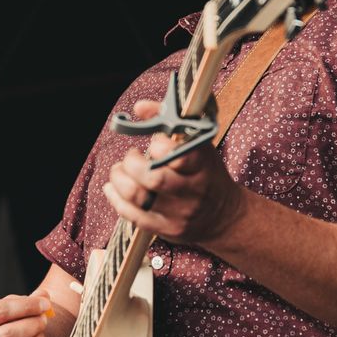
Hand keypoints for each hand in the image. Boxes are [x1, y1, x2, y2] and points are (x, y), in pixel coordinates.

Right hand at [0, 293, 60, 336]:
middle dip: (34, 324)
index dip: (28, 306)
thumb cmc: (12, 324)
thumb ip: (31, 299)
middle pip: (10, 334)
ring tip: (40, 334)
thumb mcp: (16, 308)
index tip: (45, 303)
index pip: (1, 311)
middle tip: (44, 320)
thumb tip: (44, 295)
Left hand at [101, 100, 248, 247]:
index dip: (159, 146)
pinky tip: (112, 188)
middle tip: (131, 156)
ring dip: (119, 179)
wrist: (224, 216)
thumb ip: (171, 122)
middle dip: (132, 163)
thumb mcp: (199, 145)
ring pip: (138, 197)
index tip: (155, 143)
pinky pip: (133, 216)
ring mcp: (179, 213)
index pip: (179, 155)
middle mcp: (192, 191)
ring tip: (119, 170)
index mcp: (203, 166)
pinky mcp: (166, 229)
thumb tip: (140, 107)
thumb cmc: (206, 174)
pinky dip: (116, 199)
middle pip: (153, 178)